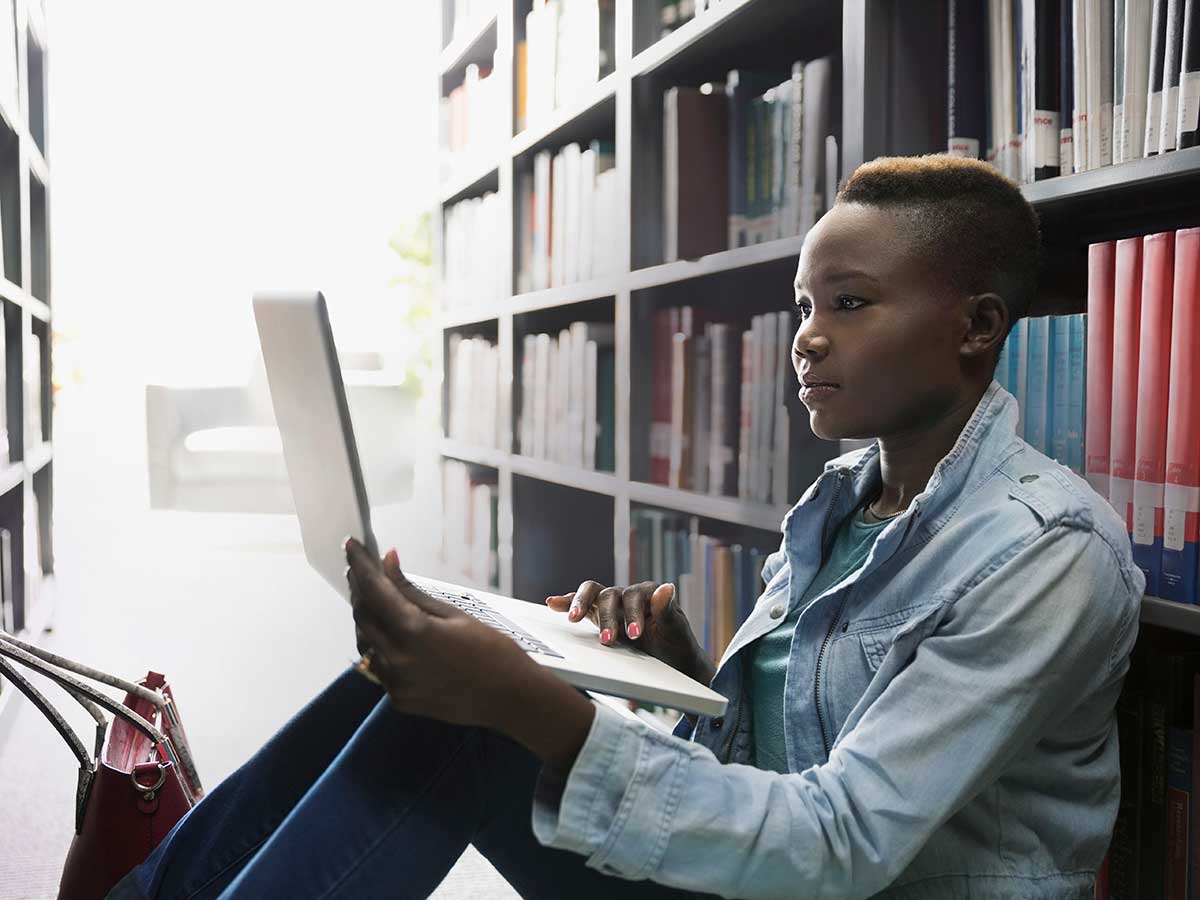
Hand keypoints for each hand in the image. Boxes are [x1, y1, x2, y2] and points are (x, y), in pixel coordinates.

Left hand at [346, 539, 593, 769]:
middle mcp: (398, 661)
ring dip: (366, 616)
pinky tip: (388, 631)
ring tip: (373, 595)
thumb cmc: (493, 651)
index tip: (350, 544)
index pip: (374, 590)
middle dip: (359, 588)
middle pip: (362, 616)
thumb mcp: (454, 613)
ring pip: (365, 642)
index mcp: (414, 633)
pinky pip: (377, 665)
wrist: (511, 698)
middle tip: (361, 567)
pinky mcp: (399, 699)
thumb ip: (413, 590)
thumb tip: (388, 562)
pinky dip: (378, 644)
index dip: (360, 564)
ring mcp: (396, 684)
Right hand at [546, 581, 715, 686]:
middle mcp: (628, 594)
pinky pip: (582, 604)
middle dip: (607, 618)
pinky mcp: (600, 615)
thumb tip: (667, 588)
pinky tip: (553, 603)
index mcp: (648, 593)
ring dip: (582, 606)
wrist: (673, 660)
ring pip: (593, 594)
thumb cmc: (676, 644)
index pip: (634, 595)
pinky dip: (567, 602)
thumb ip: (667, 610)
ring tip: (573, 618)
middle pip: (610, 595)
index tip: (633, 635)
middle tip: (608, 641)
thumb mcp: (676, 630)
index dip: (632, 614)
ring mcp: (613, 604)